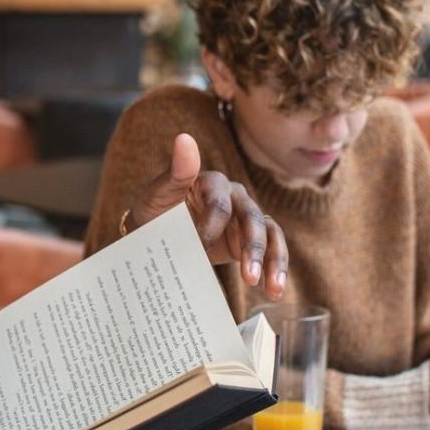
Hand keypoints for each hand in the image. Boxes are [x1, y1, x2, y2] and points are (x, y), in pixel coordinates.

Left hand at [125, 133, 288, 297]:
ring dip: (273, 261)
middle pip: (252, 217)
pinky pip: (272, 248)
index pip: (219, 203)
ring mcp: (245, 217)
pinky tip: (274, 290)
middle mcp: (234, 195)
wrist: (156, 238)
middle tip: (247, 278)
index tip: (200, 248)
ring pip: (269, 233)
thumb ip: (174, 173)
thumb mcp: (156, 197)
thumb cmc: (154, 215)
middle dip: (252, 248)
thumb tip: (184, 139)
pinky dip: (275, 268)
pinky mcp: (249, 238)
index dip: (212, 226)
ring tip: (272, 290)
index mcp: (211, 182)